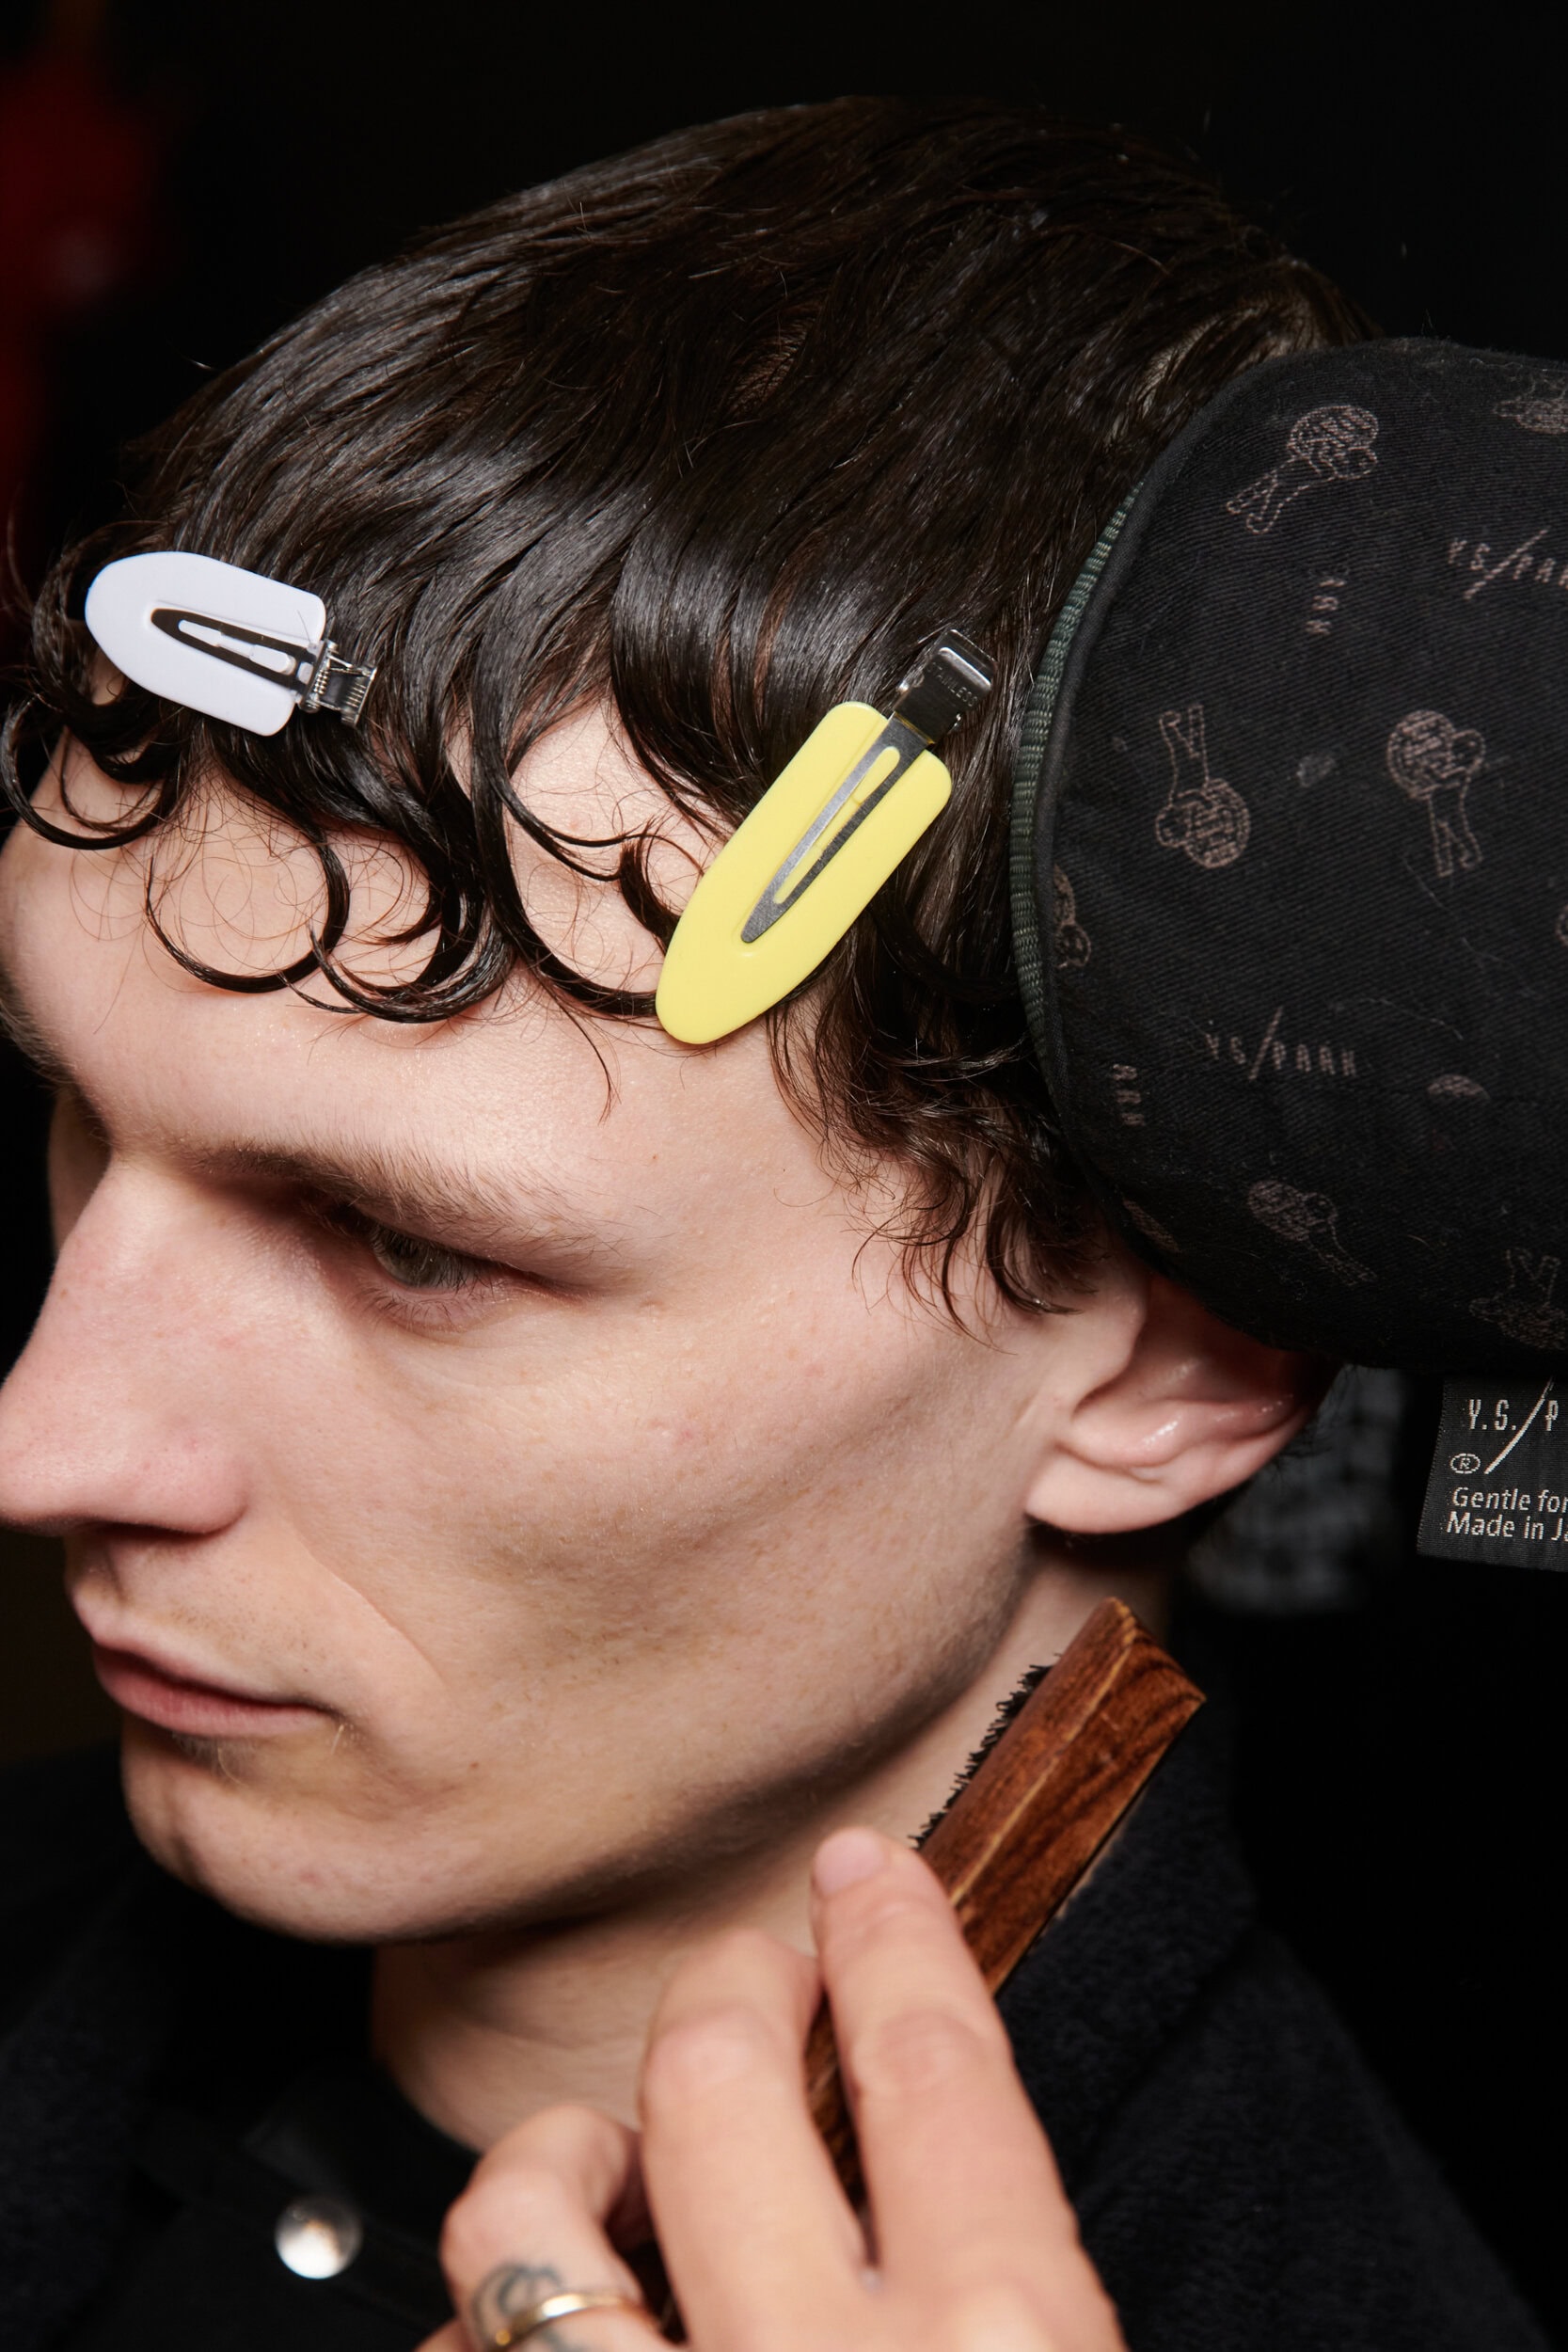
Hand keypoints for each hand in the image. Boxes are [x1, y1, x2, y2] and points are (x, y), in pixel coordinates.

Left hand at [422, 1827, 1127, 2351]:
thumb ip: (1014, 2306)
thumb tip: (958, 2211)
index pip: (939, 2073)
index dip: (895, 1941)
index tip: (865, 1875)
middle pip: (718, 2081)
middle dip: (725, 1991)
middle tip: (743, 1981)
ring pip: (528, 2222)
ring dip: (549, 2165)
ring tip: (586, 2170)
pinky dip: (474, 2331)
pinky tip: (512, 2337)